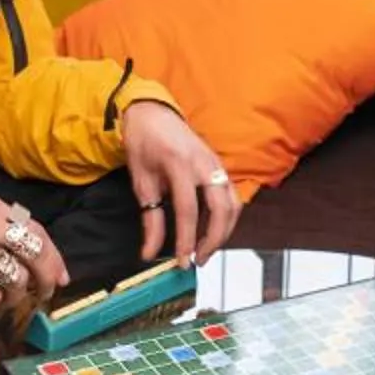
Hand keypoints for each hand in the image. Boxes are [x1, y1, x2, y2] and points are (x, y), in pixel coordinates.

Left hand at [122, 101, 239, 264]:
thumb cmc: (144, 143)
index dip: (186, 240)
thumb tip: (150, 253)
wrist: (152, 113)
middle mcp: (203, 163)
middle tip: (199, 259)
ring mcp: (215, 163)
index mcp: (179, 164)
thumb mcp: (141, 182)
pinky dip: (227, 217)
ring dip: (224, 231)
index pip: (188, 210)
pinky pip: (232, 196)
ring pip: (233, 204)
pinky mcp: (220, 166)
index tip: (183, 261)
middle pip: (220, 209)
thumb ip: (150, 220)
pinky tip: (213, 230)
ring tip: (206, 249)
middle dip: (213, 240)